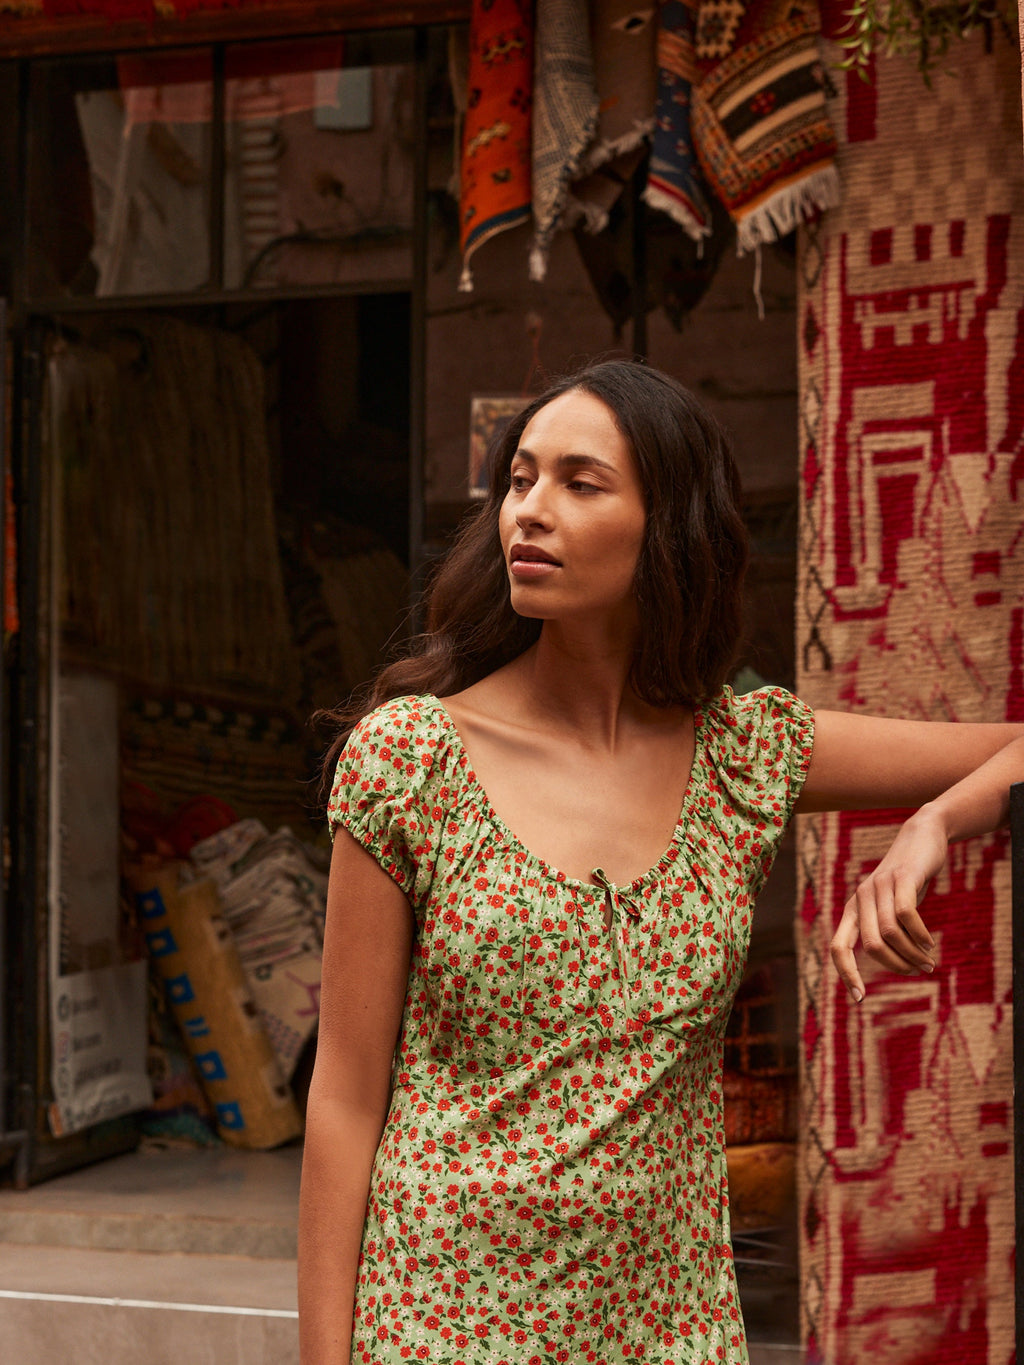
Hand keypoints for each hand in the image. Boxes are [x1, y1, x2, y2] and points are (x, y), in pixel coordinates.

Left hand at [830, 808, 946, 1001]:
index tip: (860, 999)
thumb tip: (895, 962)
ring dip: (912, 954)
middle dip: (896, 966)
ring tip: (928, 961)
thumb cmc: (907, 879)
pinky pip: (906, 915)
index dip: (845, 974)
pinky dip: (919, 935)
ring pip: (889, 933)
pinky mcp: (902, 877)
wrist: (922, 836)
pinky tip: (929, 942)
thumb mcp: (892, 906)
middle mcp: (861, 898)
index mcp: (853, 909)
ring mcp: (880, 886)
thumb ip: (887, 930)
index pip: (838, 947)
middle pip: (871, 946)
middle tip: (919, 971)